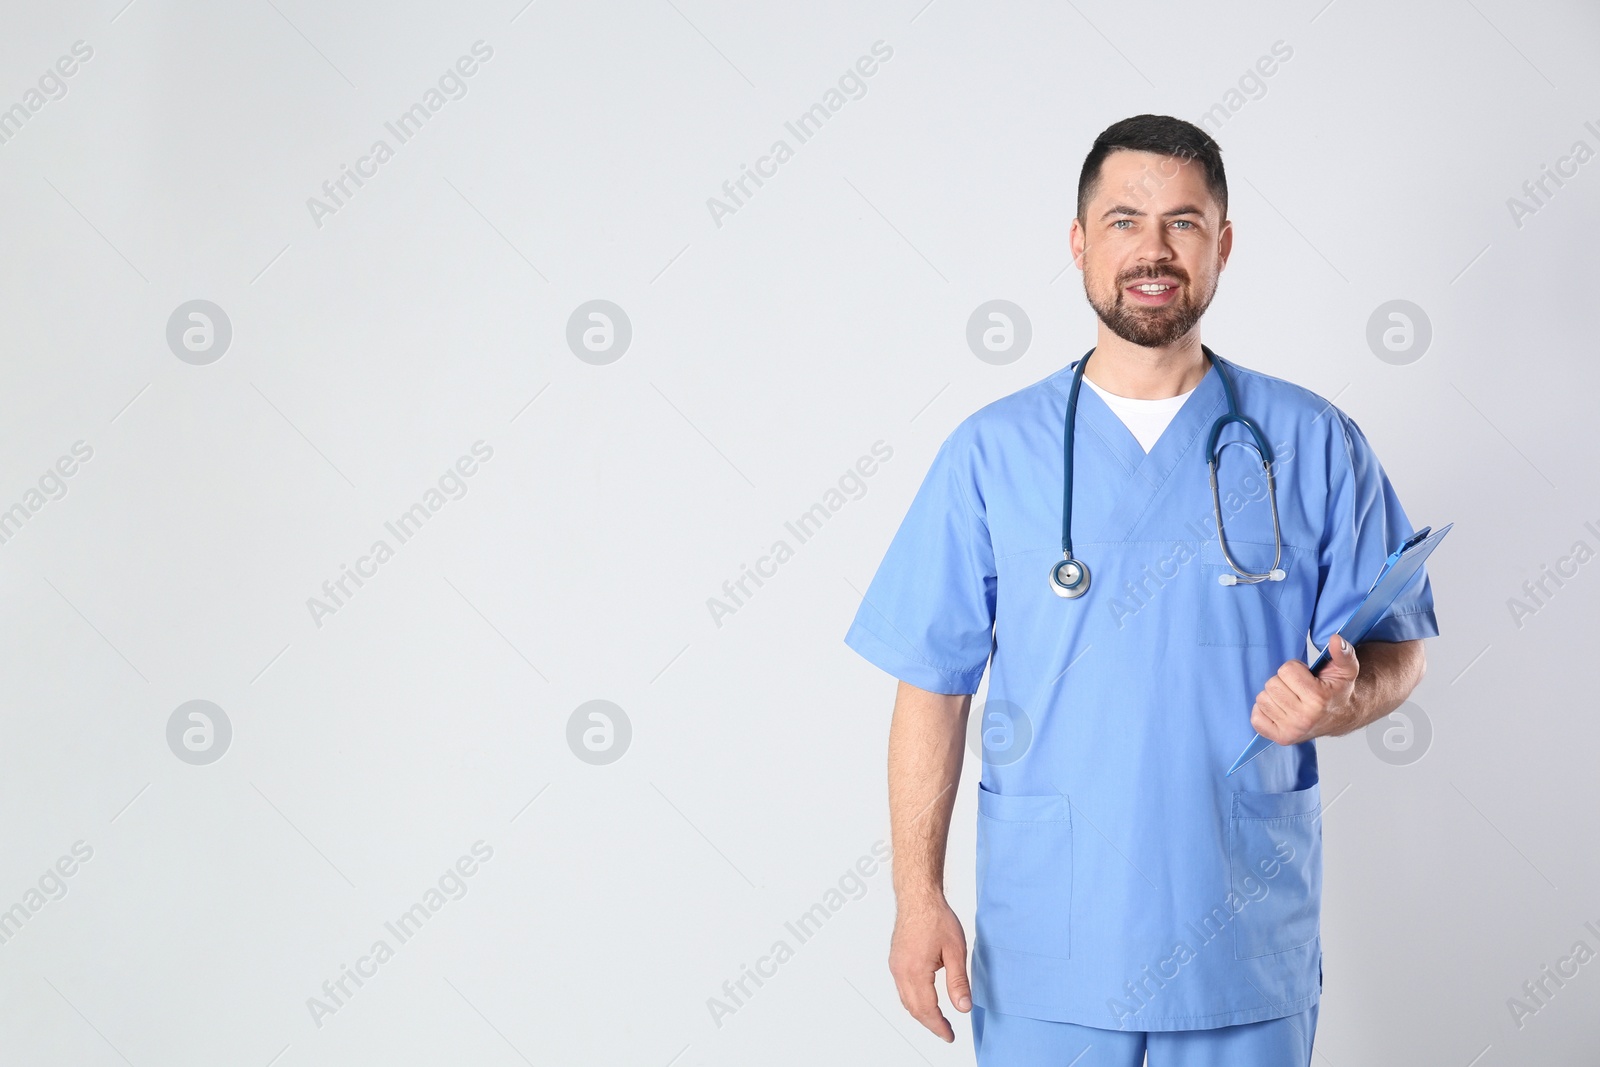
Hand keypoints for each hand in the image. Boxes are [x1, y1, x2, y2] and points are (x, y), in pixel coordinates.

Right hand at [888, 894, 969, 1041]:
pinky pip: (902, 989)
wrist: (918, 897)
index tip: (949, 1035)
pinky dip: (913, 1001)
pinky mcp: (895, 960)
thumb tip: (963, 1007)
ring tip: (937, 1020)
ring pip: (906, 1000)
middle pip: (913, 1009)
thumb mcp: (955, 951)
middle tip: (946, 1032)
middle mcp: (901, 971)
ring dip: (921, 1014)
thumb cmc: (936, 918)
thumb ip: (958, 982)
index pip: (927, 1009)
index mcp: (915, 971)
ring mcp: (896, 966)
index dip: (939, 1026)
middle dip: (930, 1024)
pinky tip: (925, 1000)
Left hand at [1251, 635, 1360, 744]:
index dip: (1295, 670)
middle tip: (1298, 689)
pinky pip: (1256, 718)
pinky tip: (1281, 710)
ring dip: (1274, 696)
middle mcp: (1304, 718)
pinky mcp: (1281, 738)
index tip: (1307, 678)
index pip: (1286, 670)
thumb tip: (1335, 640)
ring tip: (1291, 699)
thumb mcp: (1346, 669)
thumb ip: (1342, 652)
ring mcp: (1291, 730)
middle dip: (1283, 682)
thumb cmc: (1337, 691)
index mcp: (1318, 699)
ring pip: (1262, 699)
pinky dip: (1264, 711)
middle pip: (1272, 684)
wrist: (1341, 716)